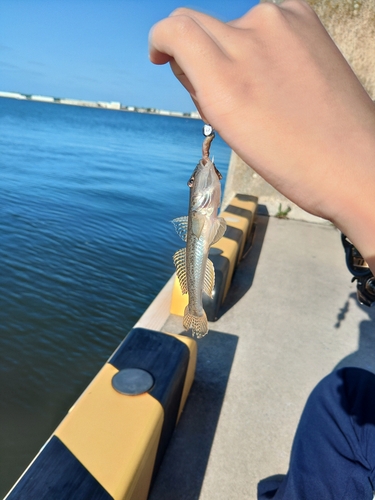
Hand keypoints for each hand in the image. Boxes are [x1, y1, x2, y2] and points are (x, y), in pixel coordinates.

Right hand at [149, 0, 374, 268]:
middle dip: (193, 52)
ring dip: (230, 49)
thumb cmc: (291, 160)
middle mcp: (250, 38)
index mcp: (225, 79)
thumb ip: (201, 87)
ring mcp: (281, 22)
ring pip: (232, 25)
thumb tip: (188, 60)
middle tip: (213, 87)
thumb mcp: (230, 130)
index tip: (162, 55)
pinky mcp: (306, 18)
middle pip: (199, 24)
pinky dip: (259, 40)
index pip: (174, 29)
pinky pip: (264, 20)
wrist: (353, 162)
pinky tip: (276, 72)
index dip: (161, 40)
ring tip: (257, 88)